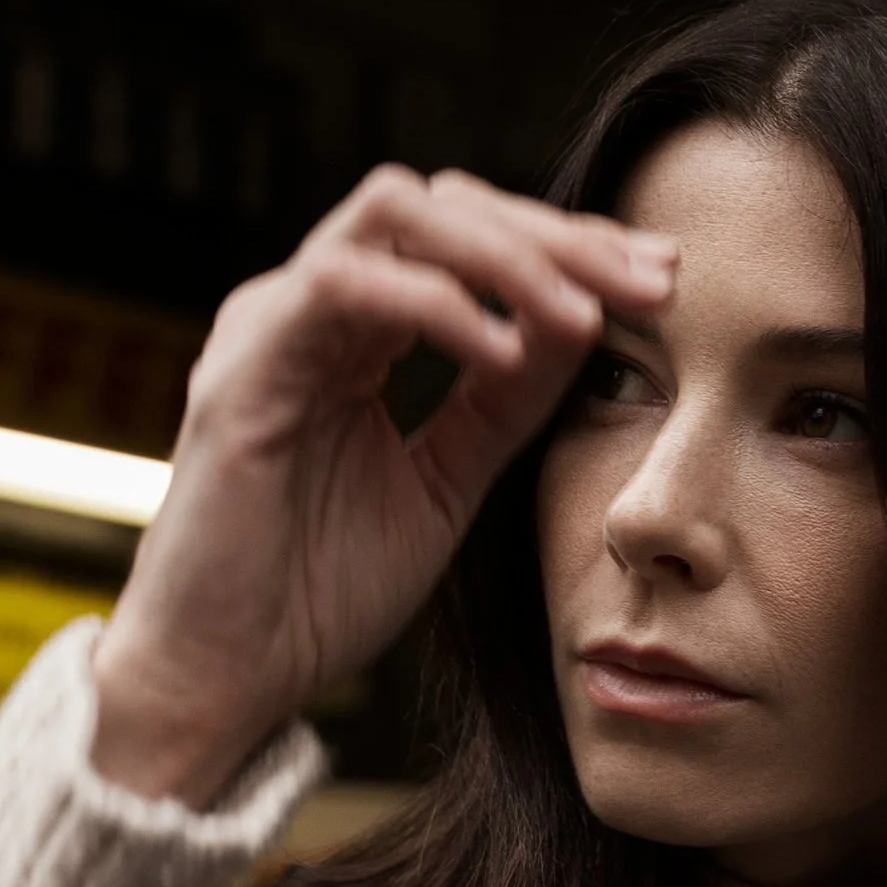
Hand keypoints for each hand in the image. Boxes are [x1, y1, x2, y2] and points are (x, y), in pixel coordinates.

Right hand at [90, 165, 675, 804]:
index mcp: (351, 330)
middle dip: (556, 235)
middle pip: (441, 203)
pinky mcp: (241, 371)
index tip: (662, 282)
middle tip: (650, 279)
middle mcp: (304, 308)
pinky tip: (503, 354)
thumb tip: (587, 320)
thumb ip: (505, 402)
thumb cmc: (316, 595)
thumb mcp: (447, 484)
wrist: (224, 683)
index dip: (569, 248)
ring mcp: (267, 328)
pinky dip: (437, 306)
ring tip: (585, 313)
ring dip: (506, 253)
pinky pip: (344, 287)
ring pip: (395, 213)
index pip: (467, 239)